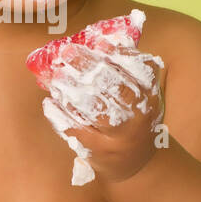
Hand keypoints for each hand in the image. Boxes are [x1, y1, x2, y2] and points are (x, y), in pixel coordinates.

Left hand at [45, 42, 164, 184]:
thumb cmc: (134, 119)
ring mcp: (119, 137)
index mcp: (151, 96)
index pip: (140, 70)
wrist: (138, 165)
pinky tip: (49, 103)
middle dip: (89, 66)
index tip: (99, 41)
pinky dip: (61, 115)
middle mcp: (138, 116)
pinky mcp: (100, 152)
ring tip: (56, 74)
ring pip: (95, 109)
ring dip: (72, 89)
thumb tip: (104, 36)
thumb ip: (126, 67)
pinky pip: (77, 131)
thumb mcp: (141, 94)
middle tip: (68, 51)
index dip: (120, 54)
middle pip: (115, 87)